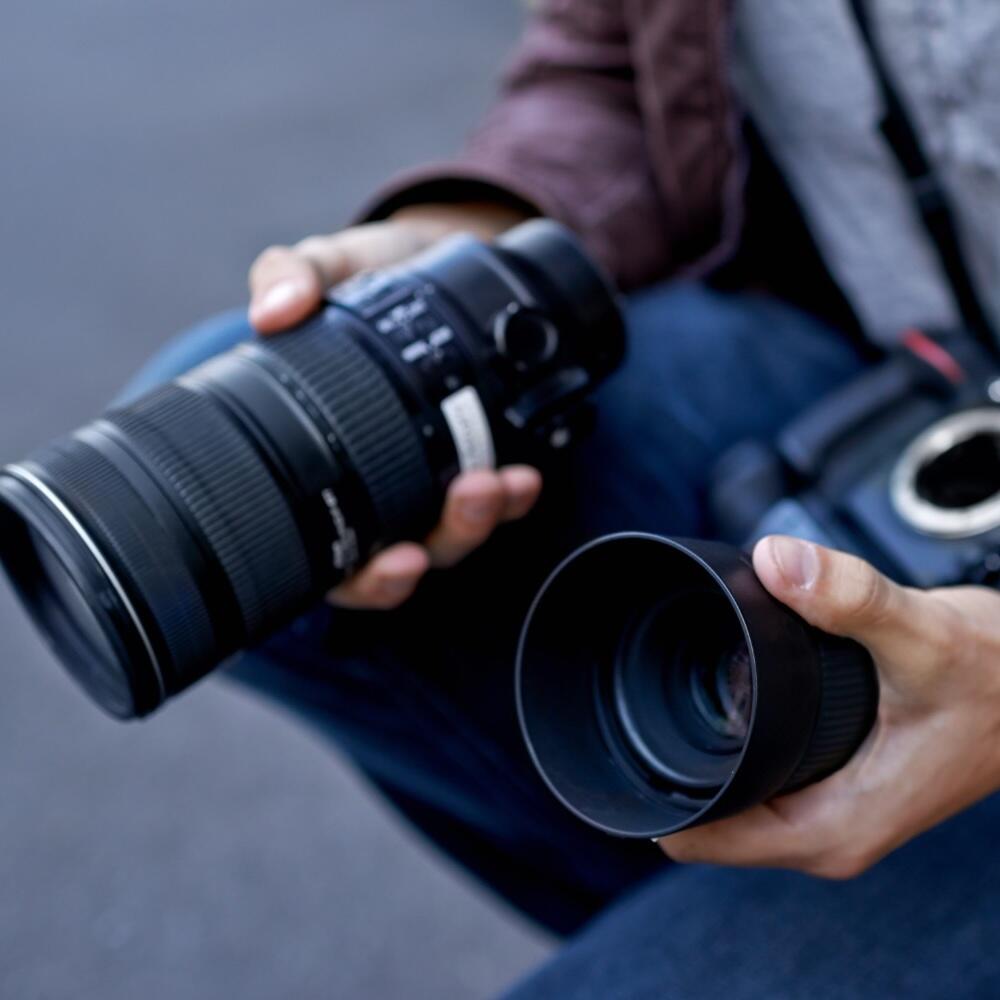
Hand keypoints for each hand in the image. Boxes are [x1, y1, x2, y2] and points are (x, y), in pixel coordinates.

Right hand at [247, 201, 540, 608]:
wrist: (423, 259)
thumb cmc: (359, 280)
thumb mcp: (322, 266)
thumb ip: (290, 276)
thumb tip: (272, 310)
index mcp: (321, 468)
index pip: (332, 550)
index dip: (363, 576)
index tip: (395, 562)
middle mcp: (376, 488)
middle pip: (405, 555)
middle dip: (440, 542)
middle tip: (465, 500)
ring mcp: (428, 480)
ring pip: (454, 533)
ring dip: (480, 520)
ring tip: (497, 483)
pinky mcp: (474, 459)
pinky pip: (495, 498)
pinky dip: (513, 496)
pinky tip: (526, 475)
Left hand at [659, 535, 999, 878]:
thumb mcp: (926, 637)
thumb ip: (850, 599)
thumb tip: (775, 562)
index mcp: (833, 830)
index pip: (704, 841)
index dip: (657, 792)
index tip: (630, 730)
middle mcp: (825, 833)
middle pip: (707, 817)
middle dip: (670, 761)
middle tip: (653, 685)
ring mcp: (828, 811)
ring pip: (731, 794)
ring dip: (702, 749)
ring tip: (684, 682)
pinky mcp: (832, 782)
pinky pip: (757, 773)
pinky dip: (735, 739)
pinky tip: (729, 693)